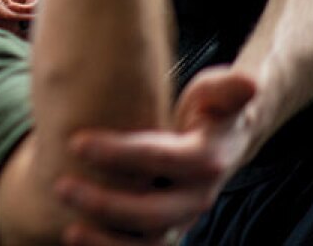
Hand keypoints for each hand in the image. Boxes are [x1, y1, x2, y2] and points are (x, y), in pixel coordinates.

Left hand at [55, 69, 256, 243]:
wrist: (222, 141)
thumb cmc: (211, 109)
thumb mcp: (217, 92)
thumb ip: (227, 88)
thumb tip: (251, 83)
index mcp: (207, 159)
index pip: (162, 159)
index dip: (120, 153)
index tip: (76, 141)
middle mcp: (197, 198)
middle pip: (154, 213)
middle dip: (105, 203)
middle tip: (61, 186)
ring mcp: (183, 220)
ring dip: (108, 242)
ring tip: (68, 228)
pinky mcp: (167, 232)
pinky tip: (77, 239)